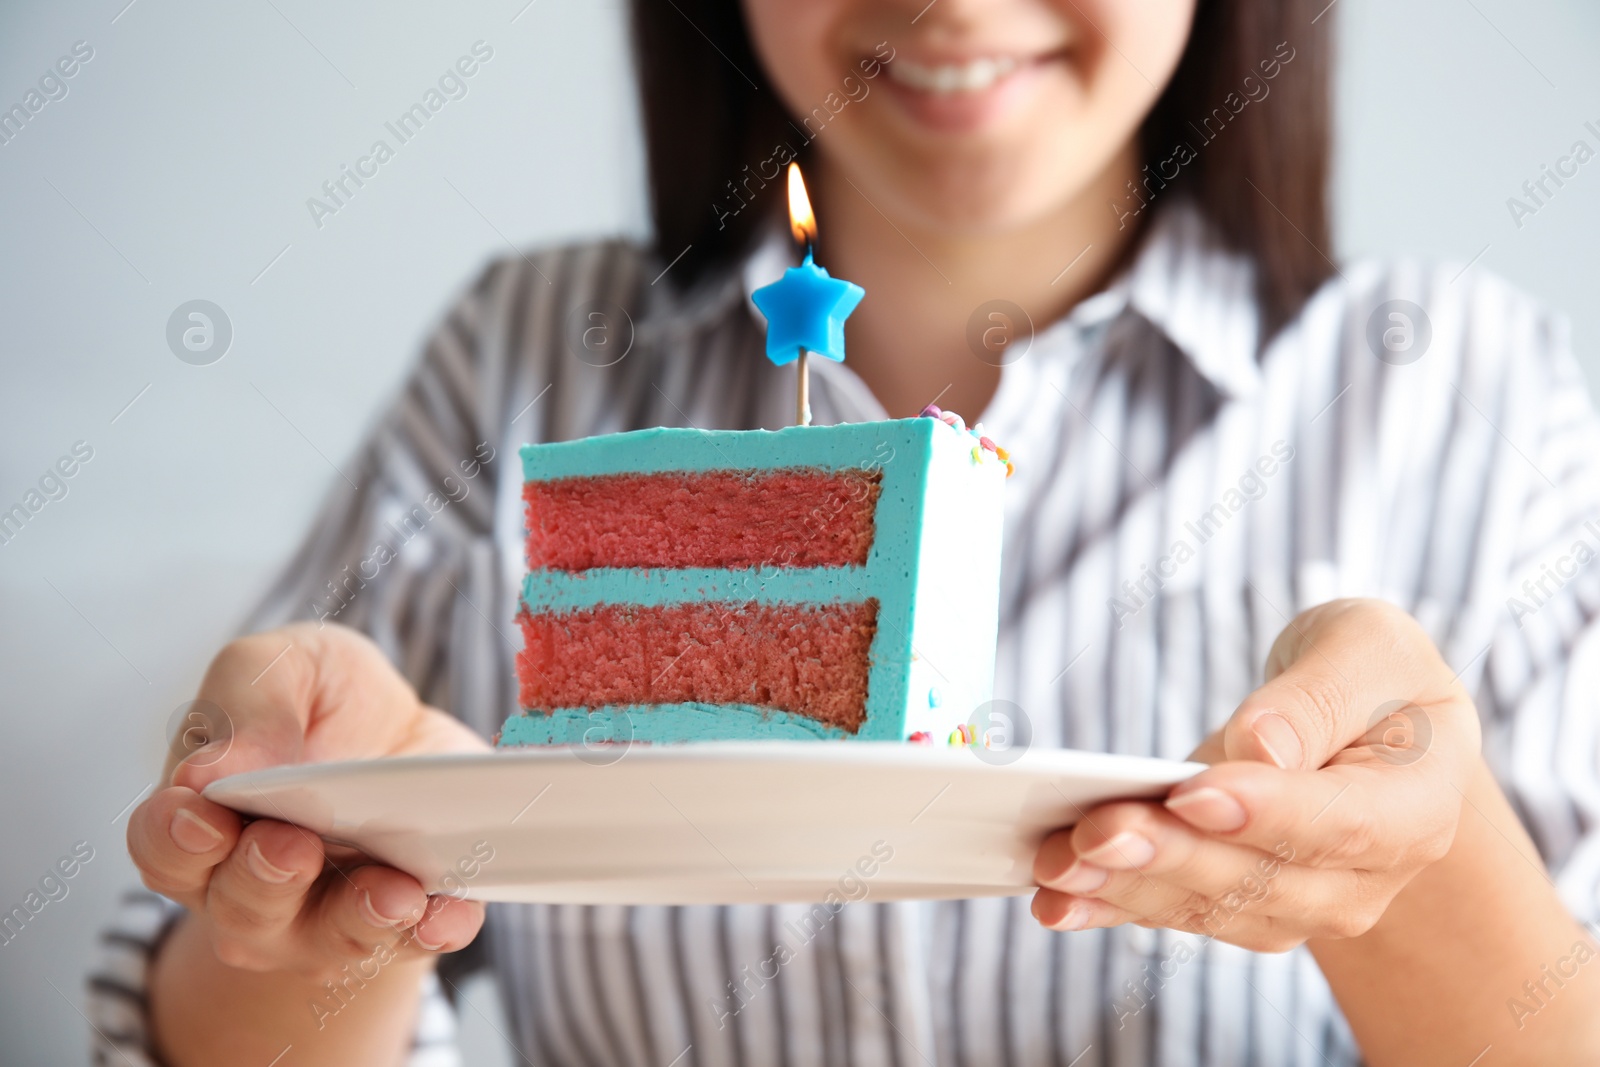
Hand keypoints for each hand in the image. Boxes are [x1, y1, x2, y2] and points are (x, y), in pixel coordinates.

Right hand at [128, 623, 489, 978]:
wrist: (402, 732)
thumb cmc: (319, 702)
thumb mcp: (283, 667)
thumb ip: (248, 705)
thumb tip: (217, 769)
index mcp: (204, 826)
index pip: (167, 850)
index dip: (176, 841)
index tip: (204, 820)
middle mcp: (253, 891)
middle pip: (242, 908)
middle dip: (266, 880)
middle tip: (293, 845)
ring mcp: (327, 918)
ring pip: (330, 941)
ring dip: (358, 920)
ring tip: (391, 893)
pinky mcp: (407, 919)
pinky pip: (420, 940)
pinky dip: (434, 929)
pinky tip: (448, 911)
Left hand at [1031, 599, 1481, 950]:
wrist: (1372, 733)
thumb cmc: (1371, 679)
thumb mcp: (1368, 650)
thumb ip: (1321, 697)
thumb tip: (1261, 748)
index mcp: (1415, 809)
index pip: (1339, 824)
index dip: (1263, 813)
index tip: (1191, 793)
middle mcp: (1361, 879)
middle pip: (1259, 878)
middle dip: (1168, 854)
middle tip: (1094, 831)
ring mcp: (1298, 903)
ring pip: (1207, 904)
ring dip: (1125, 886)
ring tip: (1056, 861)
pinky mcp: (1237, 905)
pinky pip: (1172, 910)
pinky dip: (1109, 905)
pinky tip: (1054, 897)